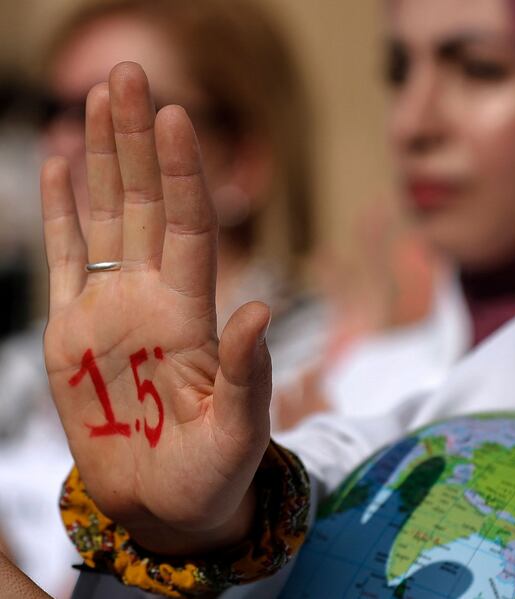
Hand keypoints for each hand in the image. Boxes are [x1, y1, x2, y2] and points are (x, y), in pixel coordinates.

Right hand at [41, 63, 271, 554]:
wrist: (167, 505)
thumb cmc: (213, 474)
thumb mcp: (238, 431)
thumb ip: (245, 373)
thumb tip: (257, 310)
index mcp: (193, 315)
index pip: (188, 227)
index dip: (184, 173)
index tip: (176, 116)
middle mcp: (152, 299)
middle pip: (144, 204)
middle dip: (136, 141)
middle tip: (127, 72)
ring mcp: (110, 310)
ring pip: (105, 218)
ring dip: (100, 158)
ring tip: (94, 98)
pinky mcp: (70, 334)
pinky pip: (65, 261)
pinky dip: (61, 213)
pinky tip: (60, 164)